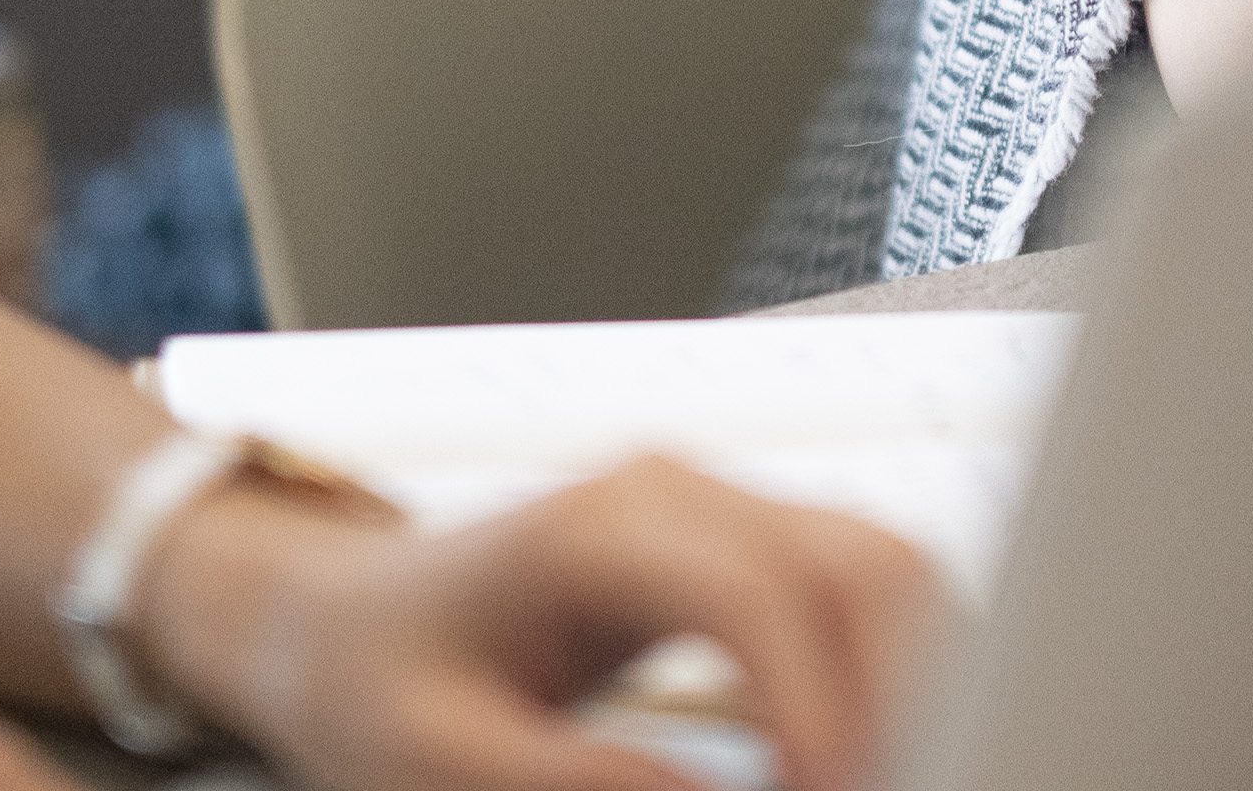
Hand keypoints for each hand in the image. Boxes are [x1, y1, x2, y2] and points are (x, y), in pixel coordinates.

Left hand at [169, 458, 954, 790]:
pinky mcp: (739, 543)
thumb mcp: (447, 761)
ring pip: (880, 564)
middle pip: (854, 558)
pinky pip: (854, 585)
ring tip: (877, 773)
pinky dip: (885, 663)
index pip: (754, 593)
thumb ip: (581, 784)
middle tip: (878, 787)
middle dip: (893, 692)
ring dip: (905, 676)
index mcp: (592, 528)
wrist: (347, 622)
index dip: (814, 706)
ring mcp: (715, 505)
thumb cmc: (379, 683)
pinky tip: (858, 747)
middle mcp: (671, 491)